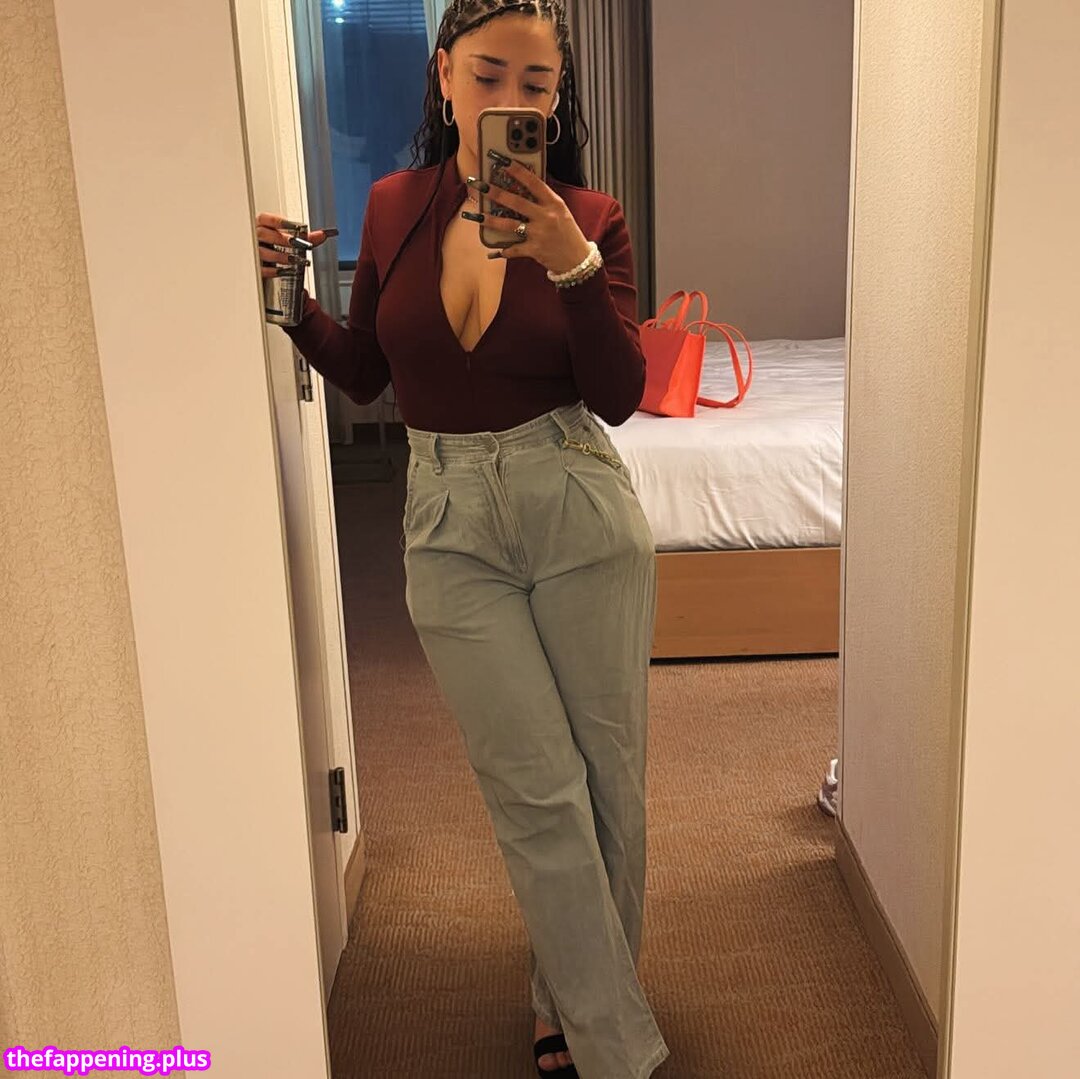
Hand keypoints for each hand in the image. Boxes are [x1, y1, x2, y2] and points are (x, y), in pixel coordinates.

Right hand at [255, 212, 335, 279]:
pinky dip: (274, 270)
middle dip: (283, 240)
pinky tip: (286, 271)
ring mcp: (253, 252)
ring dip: (281, 256)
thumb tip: (321, 235)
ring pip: (262, 252)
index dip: (281, 222)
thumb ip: (306, 237)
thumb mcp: (291, 239)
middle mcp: (254, 237)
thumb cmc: (277, 247)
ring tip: (295, 260)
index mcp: (261, 225)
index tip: (296, 227)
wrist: (266, 263)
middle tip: (300, 245)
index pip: (266, 219)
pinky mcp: (255, 267)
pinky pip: (261, 269)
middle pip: (264, 234)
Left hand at [466, 161, 590, 273]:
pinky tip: (494, 250)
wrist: (577, 259)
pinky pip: (514, 249)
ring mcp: (539, 234)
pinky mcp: (534, 250)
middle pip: (516, 202)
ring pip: (510, 225)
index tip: (502, 162)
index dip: (517, 171)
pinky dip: (504, 250)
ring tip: (477, 215)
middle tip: (481, 186)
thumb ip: (544, 200)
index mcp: (554, 203)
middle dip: (496, 193)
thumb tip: (524, 187)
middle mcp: (545, 216)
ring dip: (491, 220)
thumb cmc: (568, 233)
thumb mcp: (561, 211)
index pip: (533, 182)